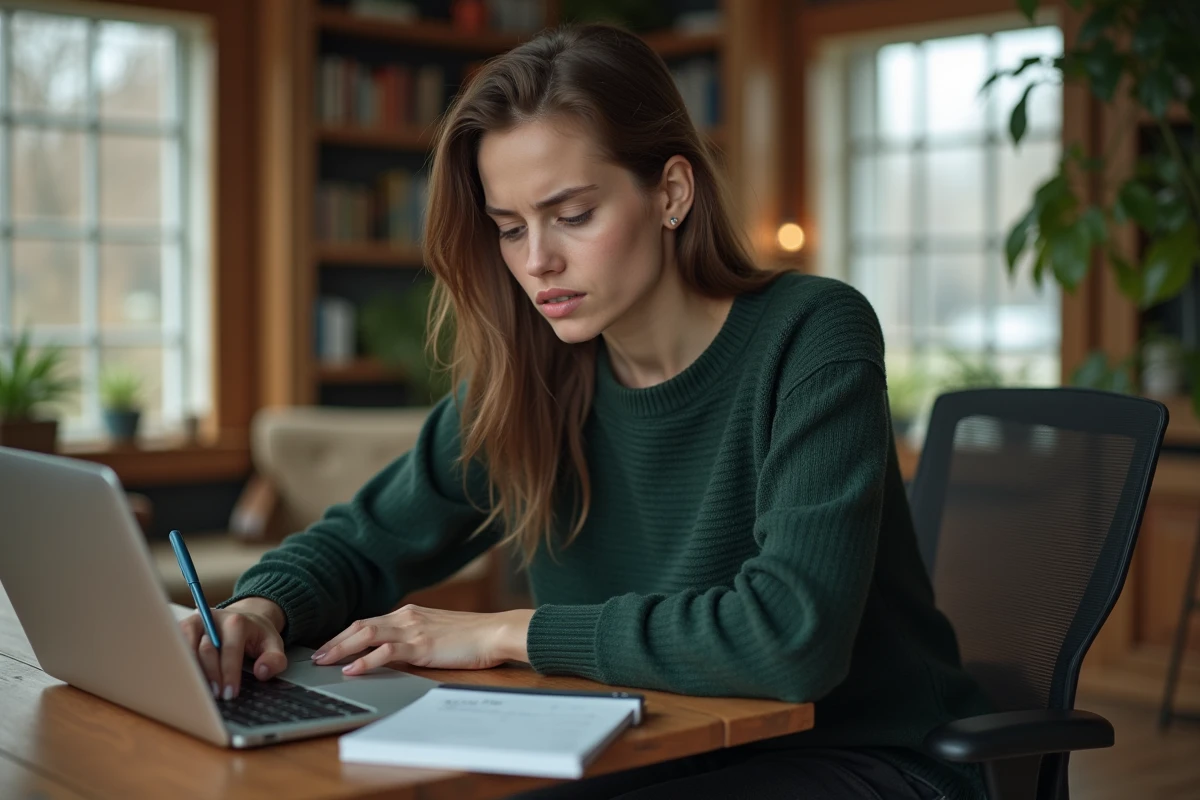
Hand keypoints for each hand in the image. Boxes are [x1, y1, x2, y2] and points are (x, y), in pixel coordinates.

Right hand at [179, 597, 287, 699]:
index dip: (229, 674)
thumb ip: (275, 659)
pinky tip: (185, 680)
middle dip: (211, 676)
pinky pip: (174, 646)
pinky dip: (178, 664)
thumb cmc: (256, 635)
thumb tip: (261, 672)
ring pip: (186, 648)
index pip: (230, 649)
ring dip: (191, 671)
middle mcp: (212, 618)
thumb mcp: (273, 643)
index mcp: (236, 621)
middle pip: (205, 650)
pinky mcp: (182, 628)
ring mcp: (195, 623)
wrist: (243, 618)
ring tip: (199, 691)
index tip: (230, 694)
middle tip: (215, 696)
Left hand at [312, 605, 534, 674]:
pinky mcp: (421, 646)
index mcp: (411, 614)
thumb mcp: (438, 633)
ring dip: (341, 649)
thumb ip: (416, 638)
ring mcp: (413, 630)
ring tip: (324, 662)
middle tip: (316, 656)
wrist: (495, 632)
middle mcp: (407, 617)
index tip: (330, 646)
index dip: (346, 634)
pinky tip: (352, 670)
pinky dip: (365, 661)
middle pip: (361, 626)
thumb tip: (398, 653)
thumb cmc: (473, 637)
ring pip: (366, 636)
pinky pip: (386, 653)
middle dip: (336, 641)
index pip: (369, 622)